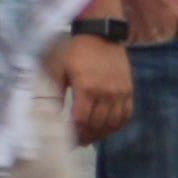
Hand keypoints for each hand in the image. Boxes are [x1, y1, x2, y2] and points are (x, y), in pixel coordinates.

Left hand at [52, 27, 136, 145]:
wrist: (100, 35)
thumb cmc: (75, 52)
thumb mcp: (59, 71)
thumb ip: (54, 94)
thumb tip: (49, 115)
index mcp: (87, 88)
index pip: (81, 120)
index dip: (74, 134)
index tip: (67, 141)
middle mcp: (106, 93)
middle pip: (97, 125)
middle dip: (86, 137)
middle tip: (77, 143)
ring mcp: (120, 92)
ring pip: (113, 123)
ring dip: (101, 134)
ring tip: (90, 138)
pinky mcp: (129, 90)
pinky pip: (126, 115)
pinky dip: (117, 125)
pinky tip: (107, 128)